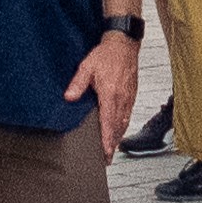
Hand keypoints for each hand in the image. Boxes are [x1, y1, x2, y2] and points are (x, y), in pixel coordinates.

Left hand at [65, 28, 140, 157]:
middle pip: (118, 128)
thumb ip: (78, 84)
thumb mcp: (87, 66)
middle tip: (107, 159)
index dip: (107, 141)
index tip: (105, 154)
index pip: (108, 123)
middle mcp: (122, 99)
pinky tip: (119, 130)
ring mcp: (129, 97)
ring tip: (111, 149)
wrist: (124, 43)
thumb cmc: (106, 54)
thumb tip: (68, 97)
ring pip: (124, 123)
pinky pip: (128, 115)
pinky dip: (123, 126)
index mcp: (110, 94)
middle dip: (112, 145)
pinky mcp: (132, 95)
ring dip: (118, 137)